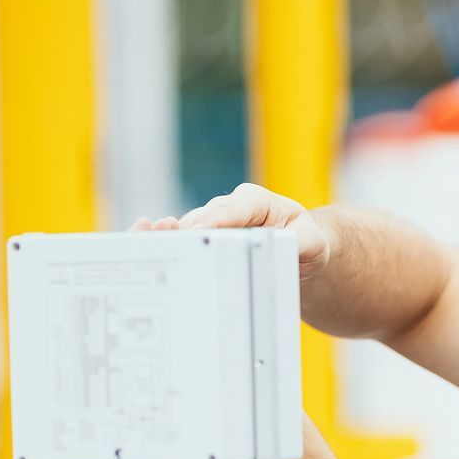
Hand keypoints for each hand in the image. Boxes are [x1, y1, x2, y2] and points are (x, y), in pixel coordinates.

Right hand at [130, 183, 331, 281]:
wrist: (300, 257)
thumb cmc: (307, 245)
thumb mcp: (314, 244)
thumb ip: (301, 243)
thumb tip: (282, 246)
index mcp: (253, 202)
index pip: (230, 209)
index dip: (213, 220)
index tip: (198, 230)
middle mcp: (227, 209)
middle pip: (200, 219)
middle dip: (184, 232)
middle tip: (168, 244)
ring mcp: (211, 225)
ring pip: (185, 232)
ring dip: (169, 241)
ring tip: (147, 245)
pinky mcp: (203, 242)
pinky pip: (181, 243)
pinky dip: (164, 249)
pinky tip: (144, 253)